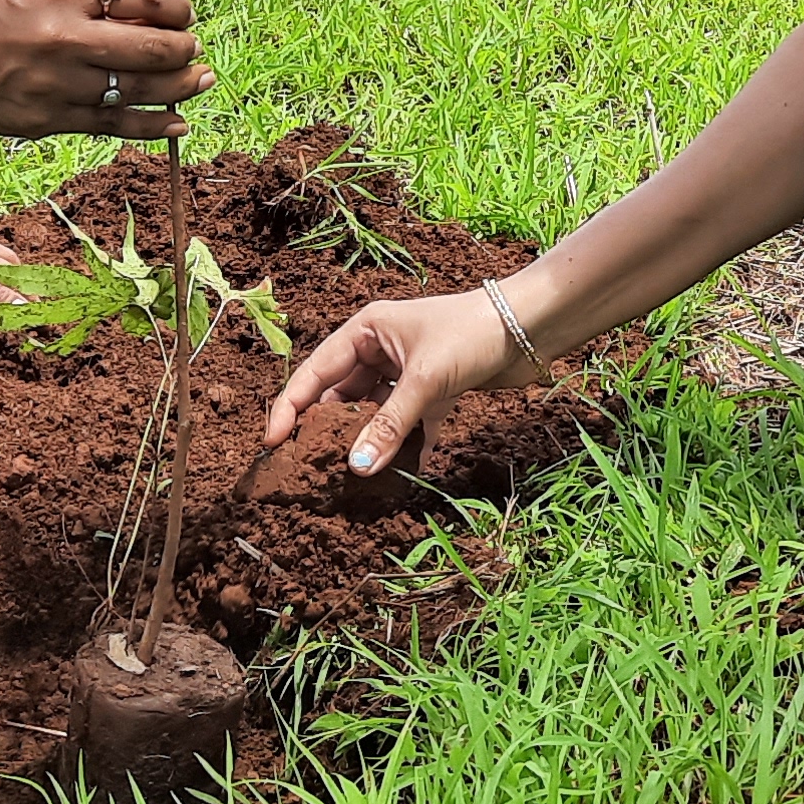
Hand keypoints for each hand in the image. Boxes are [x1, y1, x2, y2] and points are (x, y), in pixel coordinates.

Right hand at [0, 0, 205, 139]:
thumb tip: (151, 16)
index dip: (176, 6)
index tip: (183, 13)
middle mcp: (65, 39)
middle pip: (153, 47)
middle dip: (184, 49)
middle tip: (192, 48)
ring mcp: (58, 84)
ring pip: (141, 89)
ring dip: (181, 86)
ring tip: (201, 80)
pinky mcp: (48, 120)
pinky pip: (114, 125)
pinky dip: (153, 125)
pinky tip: (178, 122)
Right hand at [263, 288, 527, 478]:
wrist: (531, 326)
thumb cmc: (473, 333)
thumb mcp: (425, 379)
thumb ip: (390, 424)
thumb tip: (356, 467)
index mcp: (365, 331)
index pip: (314, 372)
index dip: (289, 407)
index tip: (272, 444)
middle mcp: (379, 349)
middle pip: (340, 397)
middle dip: (326, 432)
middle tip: (306, 469)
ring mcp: (406, 372)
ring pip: (373, 413)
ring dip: (366, 441)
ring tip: (349, 477)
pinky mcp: (432, 391)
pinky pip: (406, 423)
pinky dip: (404, 445)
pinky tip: (399, 473)